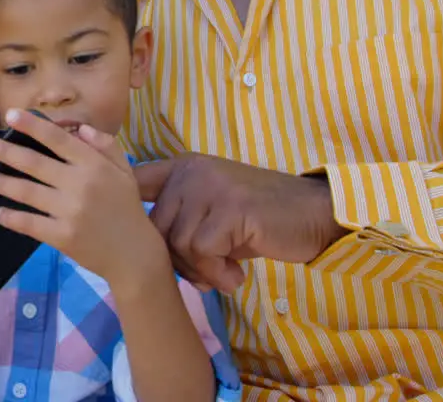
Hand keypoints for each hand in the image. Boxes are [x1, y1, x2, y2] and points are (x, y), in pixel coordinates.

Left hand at [0, 109, 169, 298]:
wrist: (134, 254)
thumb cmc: (127, 209)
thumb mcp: (124, 172)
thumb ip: (106, 146)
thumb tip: (81, 128)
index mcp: (94, 165)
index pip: (57, 138)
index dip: (31, 125)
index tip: (10, 115)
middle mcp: (80, 184)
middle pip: (34, 163)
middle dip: (5, 152)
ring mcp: (70, 211)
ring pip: (27, 192)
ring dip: (3, 184)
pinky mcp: (62, 236)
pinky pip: (29, 223)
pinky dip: (11, 218)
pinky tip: (0, 213)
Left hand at [134, 154, 348, 292]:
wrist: (314, 216)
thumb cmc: (259, 220)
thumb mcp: (212, 211)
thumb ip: (179, 218)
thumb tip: (138, 250)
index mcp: (183, 167)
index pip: (136, 183)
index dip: (128, 213)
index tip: (136, 241)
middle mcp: (191, 171)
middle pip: (154, 227)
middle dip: (176, 261)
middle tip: (204, 275)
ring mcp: (211, 186)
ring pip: (178, 242)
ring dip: (199, 271)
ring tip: (224, 274)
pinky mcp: (231, 207)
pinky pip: (203, 251)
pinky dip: (217, 273)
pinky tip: (237, 276)